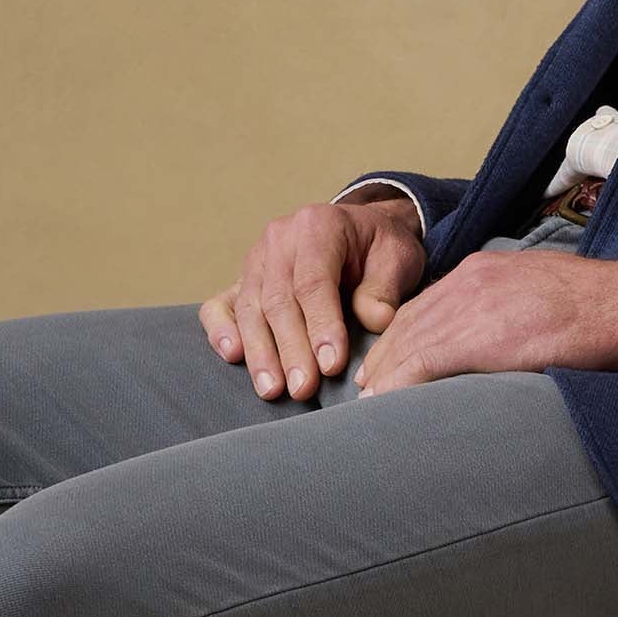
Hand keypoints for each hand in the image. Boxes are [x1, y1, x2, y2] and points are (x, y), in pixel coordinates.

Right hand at [201, 196, 427, 401]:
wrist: (359, 234)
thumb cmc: (378, 250)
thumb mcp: (397, 259)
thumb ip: (384, 288)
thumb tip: (374, 320)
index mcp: (318, 226)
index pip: (314, 282)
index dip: (321, 325)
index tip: (332, 365)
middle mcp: (280, 239)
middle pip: (278, 300)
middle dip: (290, 349)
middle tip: (303, 388)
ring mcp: (256, 259)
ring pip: (251, 309)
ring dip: (260, 353)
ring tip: (272, 390)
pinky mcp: (241, 281)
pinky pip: (220, 305)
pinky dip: (221, 331)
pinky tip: (232, 357)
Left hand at [352, 245, 617, 393]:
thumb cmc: (595, 306)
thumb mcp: (538, 293)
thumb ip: (507, 308)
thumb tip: (497, 338)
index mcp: (481, 270)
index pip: (425, 305)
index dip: (400, 336)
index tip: (386, 361)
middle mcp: (467, 281)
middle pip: (407, 322)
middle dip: (384, 357)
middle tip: (366, 388)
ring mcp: (471, 305)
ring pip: (409, 343)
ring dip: (385, 376)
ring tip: (370, 405)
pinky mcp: (480, 336)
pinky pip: (424, 361)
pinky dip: (399, 384)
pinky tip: (386, 404)